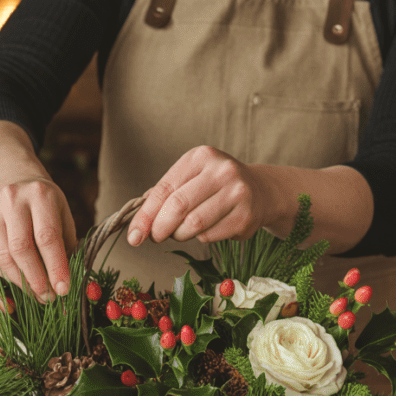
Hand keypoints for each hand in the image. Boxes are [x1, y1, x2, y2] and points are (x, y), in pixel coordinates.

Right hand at [0, 177, 76, 302]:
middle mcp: (13, 199)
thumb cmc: (47, 207)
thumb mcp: (64, 218)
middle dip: (36, 279)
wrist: (16, 182)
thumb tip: (67, 285)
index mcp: (41, 195)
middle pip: (21, 248)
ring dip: (21, 282)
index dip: (55, 267)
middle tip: (48, 298)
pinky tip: (21, 281)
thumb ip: (68, 247)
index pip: (47, 237)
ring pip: (4, 256)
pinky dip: (7, 275)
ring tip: (37, 294)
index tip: (63, 290)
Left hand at [126, 146, 289, 245]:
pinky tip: (205, 230)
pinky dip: (200, 238)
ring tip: (180, 232)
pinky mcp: (246, 217)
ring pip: (194, 225)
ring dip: (179, 235)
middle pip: (178, 206)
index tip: (134, 236)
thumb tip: (137, 227)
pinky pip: (209, 236)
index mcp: (201, 156)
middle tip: (155, 237)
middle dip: (160, 228)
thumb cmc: (216, 186)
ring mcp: (237, 193)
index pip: (165, 188)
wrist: (261, 191)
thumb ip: (164, 196)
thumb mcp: (191, 179)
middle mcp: (222, 171)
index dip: (145, 215)